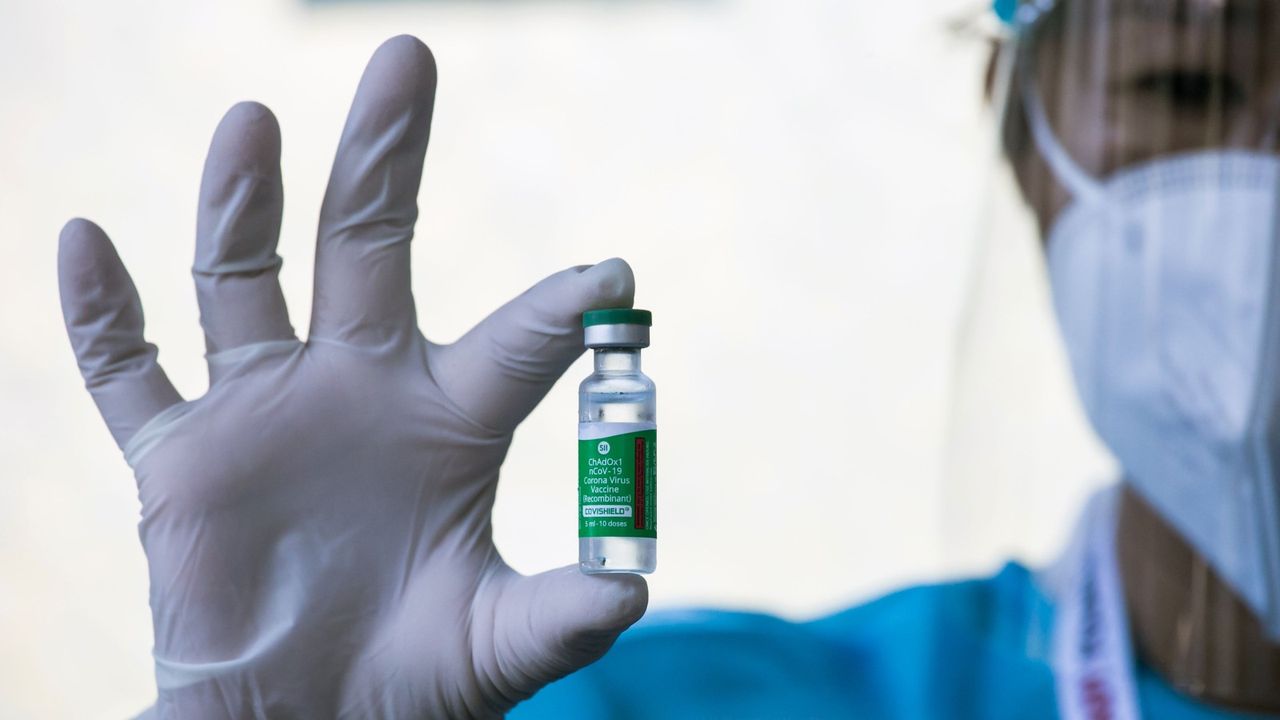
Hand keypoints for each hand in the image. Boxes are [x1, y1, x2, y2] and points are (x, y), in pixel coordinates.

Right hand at [57, 35, 645, 718]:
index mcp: (450, 421)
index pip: (515, 343)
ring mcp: (264, 410)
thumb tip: (634, 589)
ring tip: (252, 121)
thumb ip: (559, 615)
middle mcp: (360, 388)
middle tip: (406, 57)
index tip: (614, 279)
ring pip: (244, 278)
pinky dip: (100, 313)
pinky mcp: (179, 456)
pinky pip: (125, 370)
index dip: (560, 310)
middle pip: (371, 241)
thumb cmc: (410, 683)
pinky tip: (85, 240)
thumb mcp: (493, 647)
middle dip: (385, 154)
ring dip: (242, 200)